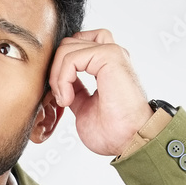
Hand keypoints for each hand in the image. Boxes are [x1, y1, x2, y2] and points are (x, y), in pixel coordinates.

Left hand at [47, 28, 152, 157]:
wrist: (130, 141)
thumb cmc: (114, 131)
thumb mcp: (84, 107)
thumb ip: (75, 91)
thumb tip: (60, 85)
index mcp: (106, 65)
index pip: (75, 47)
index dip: (59, 68)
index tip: (60, 96)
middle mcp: (110, 55)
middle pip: (69, 43)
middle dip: (55, 70)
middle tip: (59, 97)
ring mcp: (111, 53)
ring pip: (67, 47)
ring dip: (57, 77)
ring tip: (64, 100)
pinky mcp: (109, 56)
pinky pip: (71, 57)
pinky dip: (62, 79)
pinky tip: (68, 99)